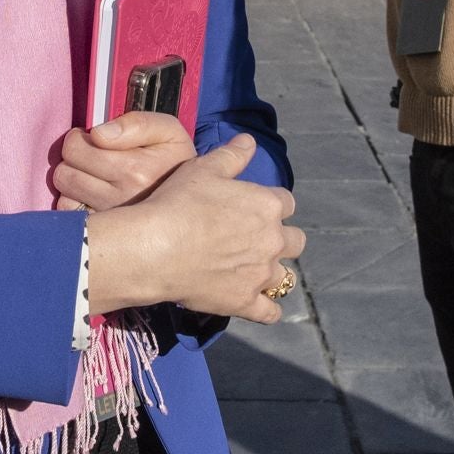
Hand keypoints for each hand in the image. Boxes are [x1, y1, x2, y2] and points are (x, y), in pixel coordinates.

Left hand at [51, 110, 196, 210]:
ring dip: (74, 182)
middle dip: (74, 160)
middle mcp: (121, 198)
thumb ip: (136, 123)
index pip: (75, 149)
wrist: (193, 202)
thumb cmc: (175, 161)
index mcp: (135, 170)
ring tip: (95, 177)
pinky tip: (93, 197)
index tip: (94, 142)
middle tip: (92, 158)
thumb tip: (97, 135)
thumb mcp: (168, 131)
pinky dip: (76, 203)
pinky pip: (69, 215)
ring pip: (64, 194)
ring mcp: (111, 220)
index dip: (79, 139)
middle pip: (65, 173)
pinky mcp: (106, 234)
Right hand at [84, 135, 302, 322]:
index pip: (286, 203)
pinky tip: (257, 305)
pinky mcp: (246, 302)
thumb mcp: (204, 169)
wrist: (157, 248)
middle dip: (281, 240)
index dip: (271, 205)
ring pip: (285, 278)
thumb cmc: (179, 202)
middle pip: (296, 241)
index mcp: (267, 205)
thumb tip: (249, 140)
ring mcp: (262, 274)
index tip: (254, 208)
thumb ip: (231, 155)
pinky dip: (267, 309)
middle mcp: (273, 240)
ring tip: (253, 272)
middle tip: (256, 241)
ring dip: (273, 273)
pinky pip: (270, 312)